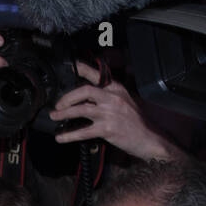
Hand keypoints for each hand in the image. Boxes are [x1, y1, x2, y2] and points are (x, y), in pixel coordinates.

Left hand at [49, 62, 182, 159]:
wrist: (150, 138)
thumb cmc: (137, 122)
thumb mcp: (126, 102)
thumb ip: (109, 97)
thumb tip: (88, 98)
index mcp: (117, 89)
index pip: (98, 74)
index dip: (82, 69)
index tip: (70, 66)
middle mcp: (113, 98)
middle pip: (85, 91)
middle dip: (67, 97)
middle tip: (58, 104)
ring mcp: (110, 113)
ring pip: (81, 109)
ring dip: (64, 113)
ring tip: (54, 116)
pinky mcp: (107, 129)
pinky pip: (83, 132)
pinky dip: (69, 135)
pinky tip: (60, 137)